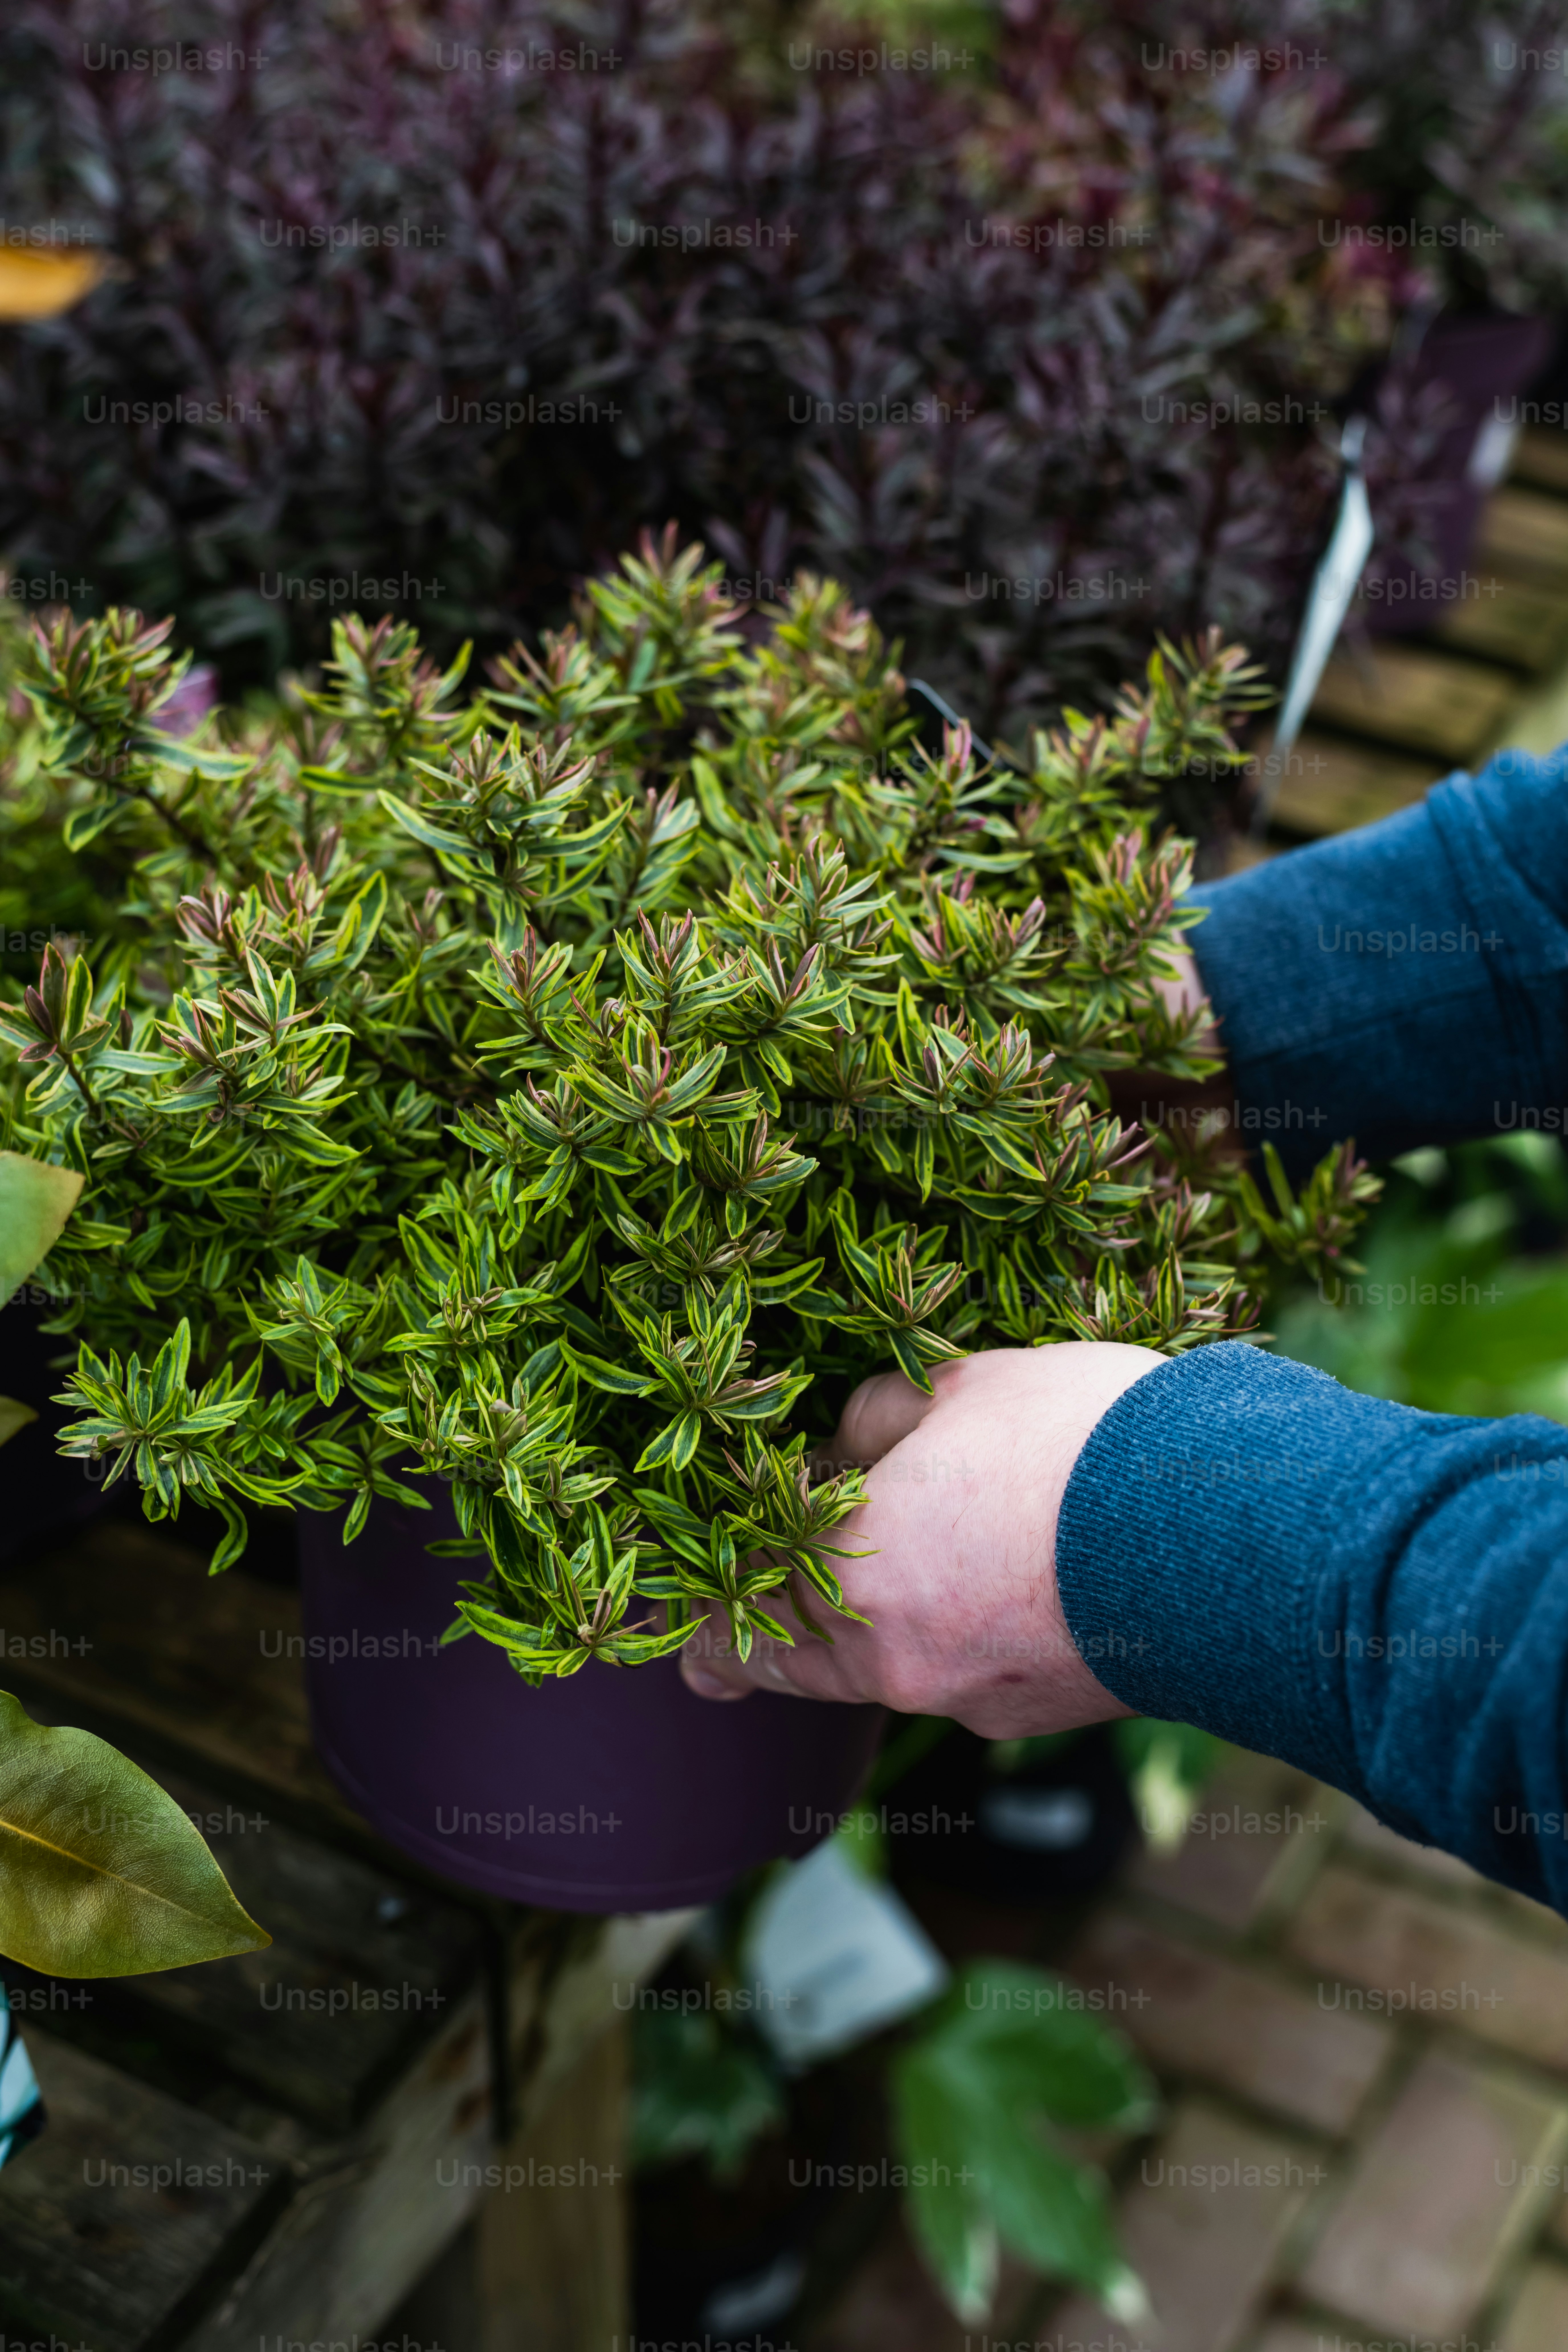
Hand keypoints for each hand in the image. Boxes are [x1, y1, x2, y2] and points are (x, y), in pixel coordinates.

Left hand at [678, 1343, 1161, 1735]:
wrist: (1232, 1532)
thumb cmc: (1084, 1440)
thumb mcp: (965, 1388)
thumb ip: (883, 1421)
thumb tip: (850, 1448)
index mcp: (856, 1572)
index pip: (740, 1603)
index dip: (700, 1616)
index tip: (678, 1633)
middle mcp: (897, 1657)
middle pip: (794, 1665)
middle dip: (752, 1652)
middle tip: (710, 1658)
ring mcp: (966, 1698)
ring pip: (878, 1674)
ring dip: (858, 1642)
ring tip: (851, 1612)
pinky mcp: (1030, 1716)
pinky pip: (957, 1680)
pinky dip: (948, 1645)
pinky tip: (978, 1597)